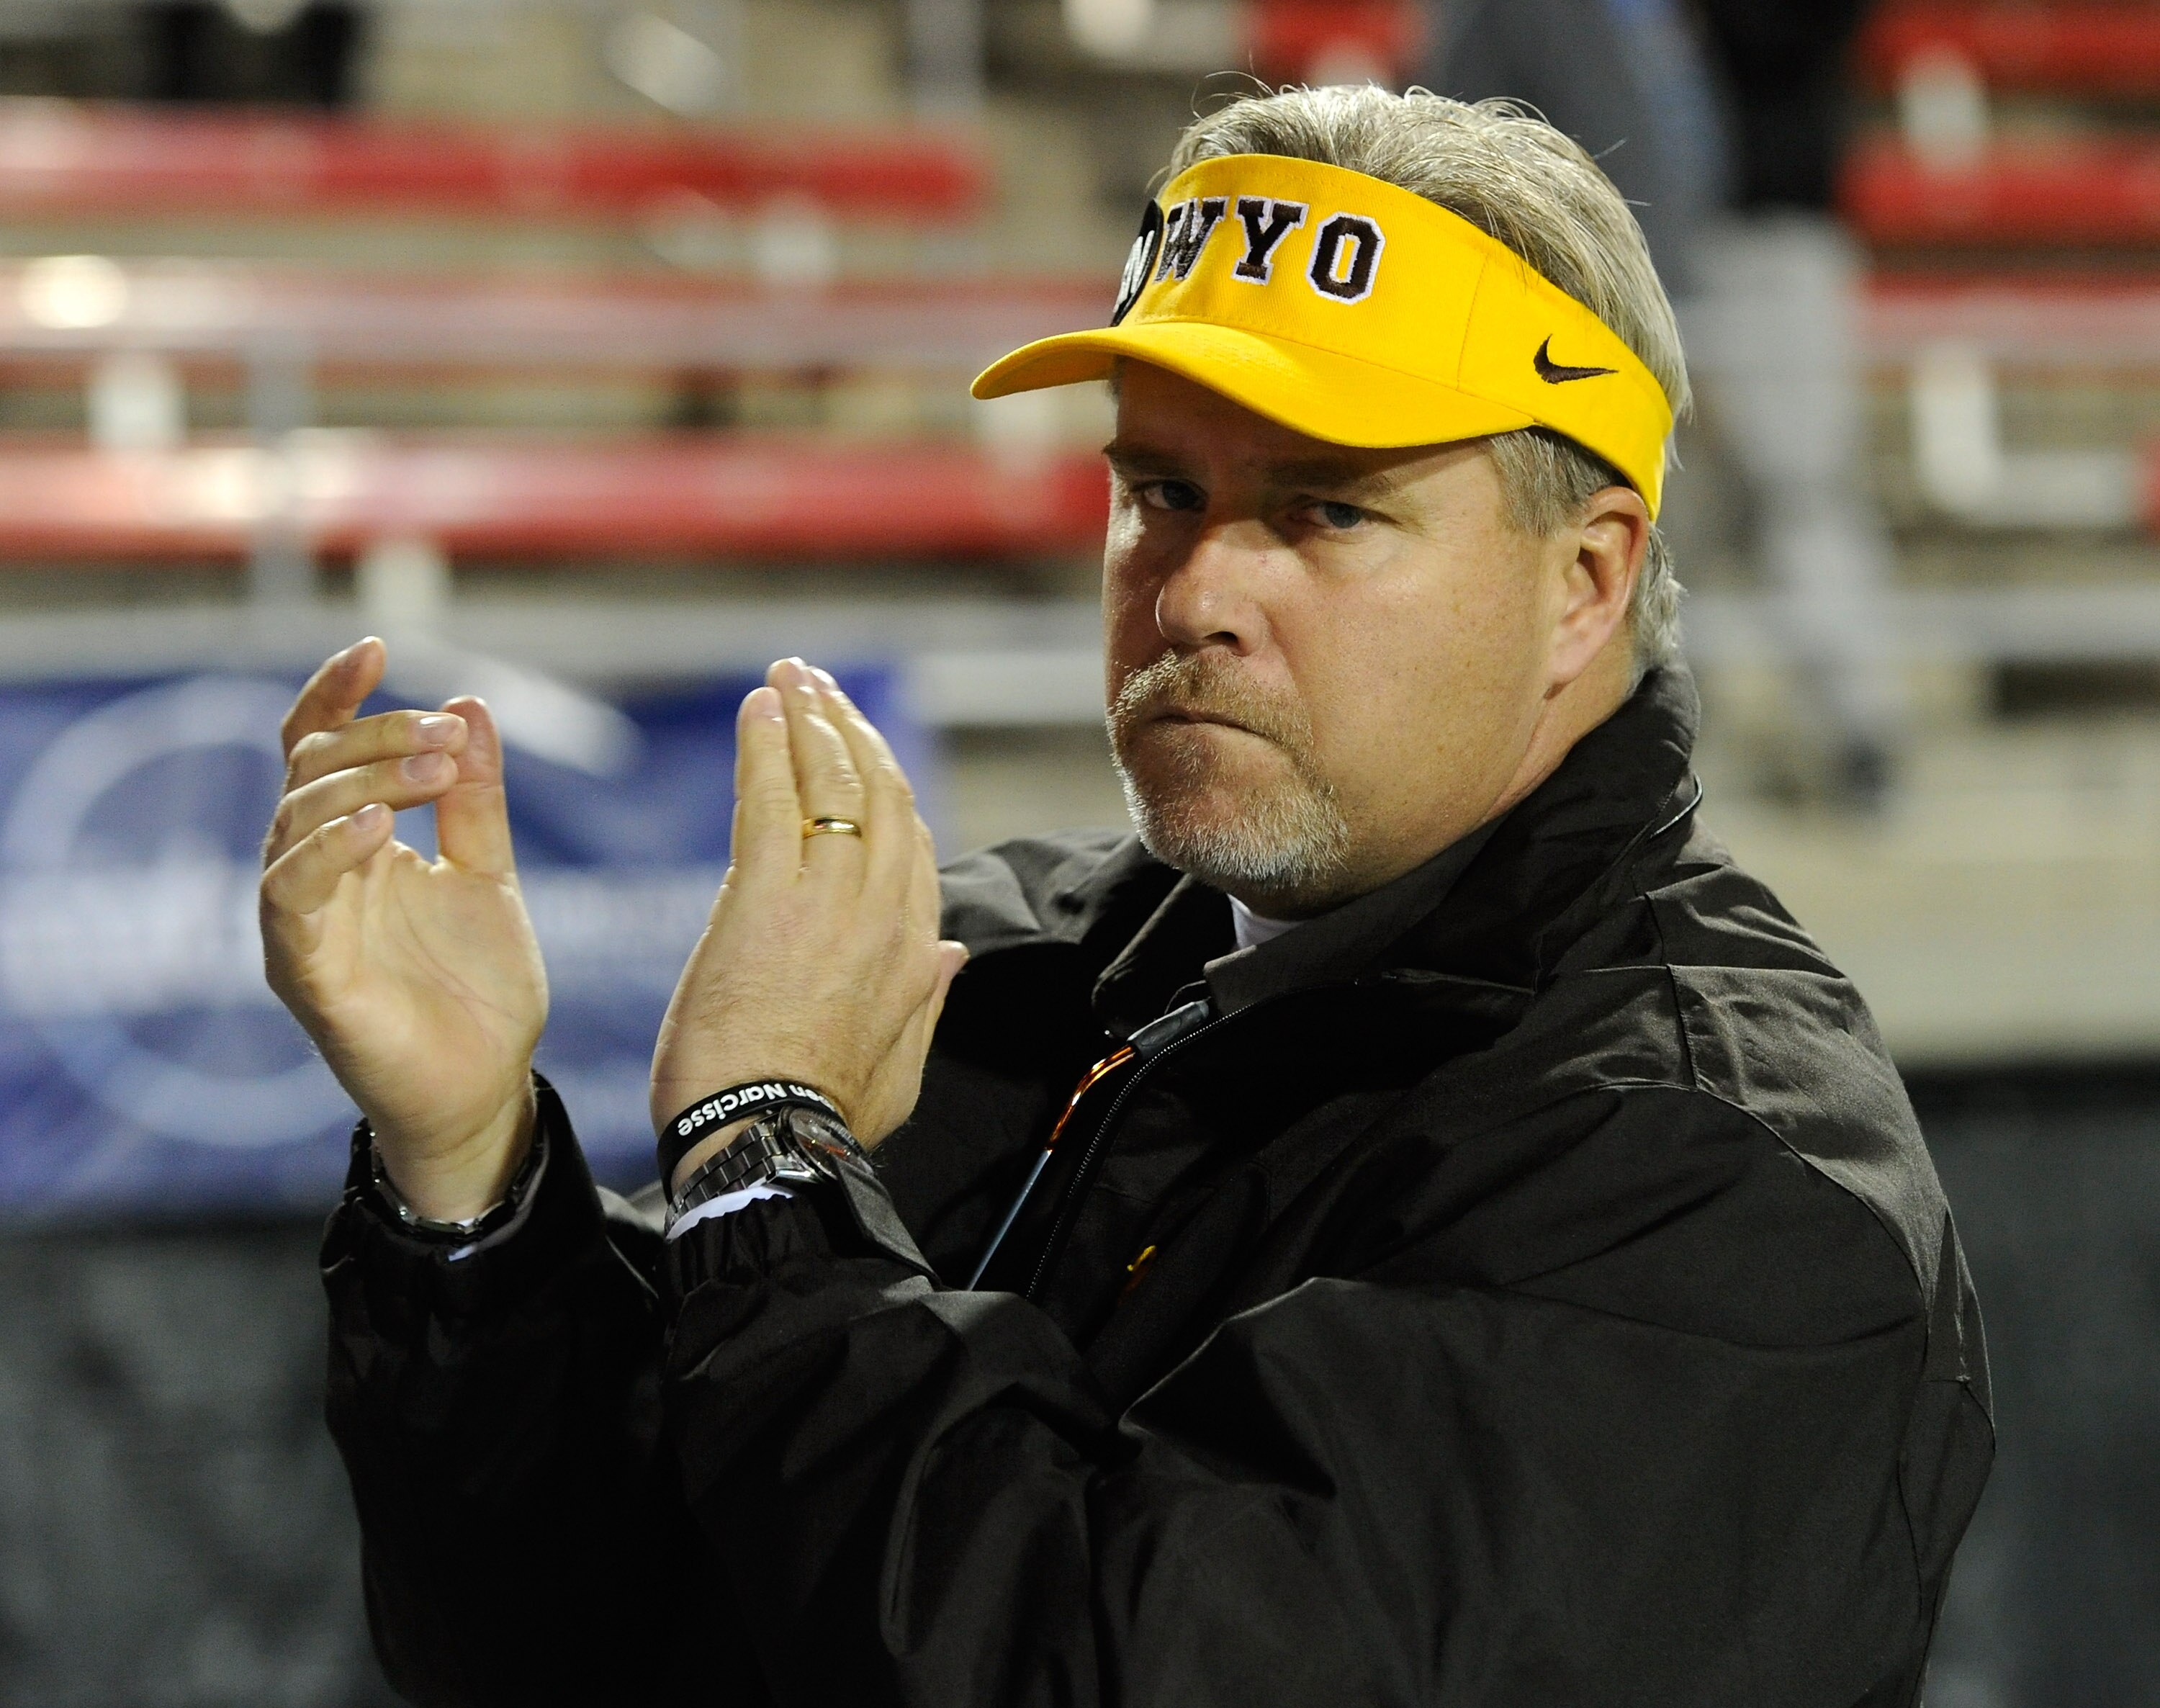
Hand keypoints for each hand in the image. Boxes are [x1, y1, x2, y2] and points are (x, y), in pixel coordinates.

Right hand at [261, 638, 548, 1219]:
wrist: (486, 1087)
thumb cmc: (478, 989)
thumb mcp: (490, 875)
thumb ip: (475, 799)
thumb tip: (472, 704)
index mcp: (354, 845)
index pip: (319, 750)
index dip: (336, 695)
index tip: (378, 648)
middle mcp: (316, 874)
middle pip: (312, 771)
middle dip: (378, 737)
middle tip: (446, 732)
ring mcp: (303, 921)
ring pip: (294, 820)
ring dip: (364, 779)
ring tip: (432, 766)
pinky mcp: (304, 970)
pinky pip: (293, 894)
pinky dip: (330, 850)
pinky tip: (379, 825)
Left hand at [651, 659, 965, 1184]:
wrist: (766, 1142)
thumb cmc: (821, 1119)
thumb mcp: (899, 1068)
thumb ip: (925, 1002)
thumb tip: (951, 953)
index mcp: (916, 953)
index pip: (913, 846)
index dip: (886, 788)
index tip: (858, 752)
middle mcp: (884, 914)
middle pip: (882, 795)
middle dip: (851, 731)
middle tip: (820, 686)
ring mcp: (829, 900)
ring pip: (835, 784)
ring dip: (813, 719)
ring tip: (790, 676)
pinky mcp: (766, 897)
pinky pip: (775, 799)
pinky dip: (768, 745)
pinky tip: (759, 707)